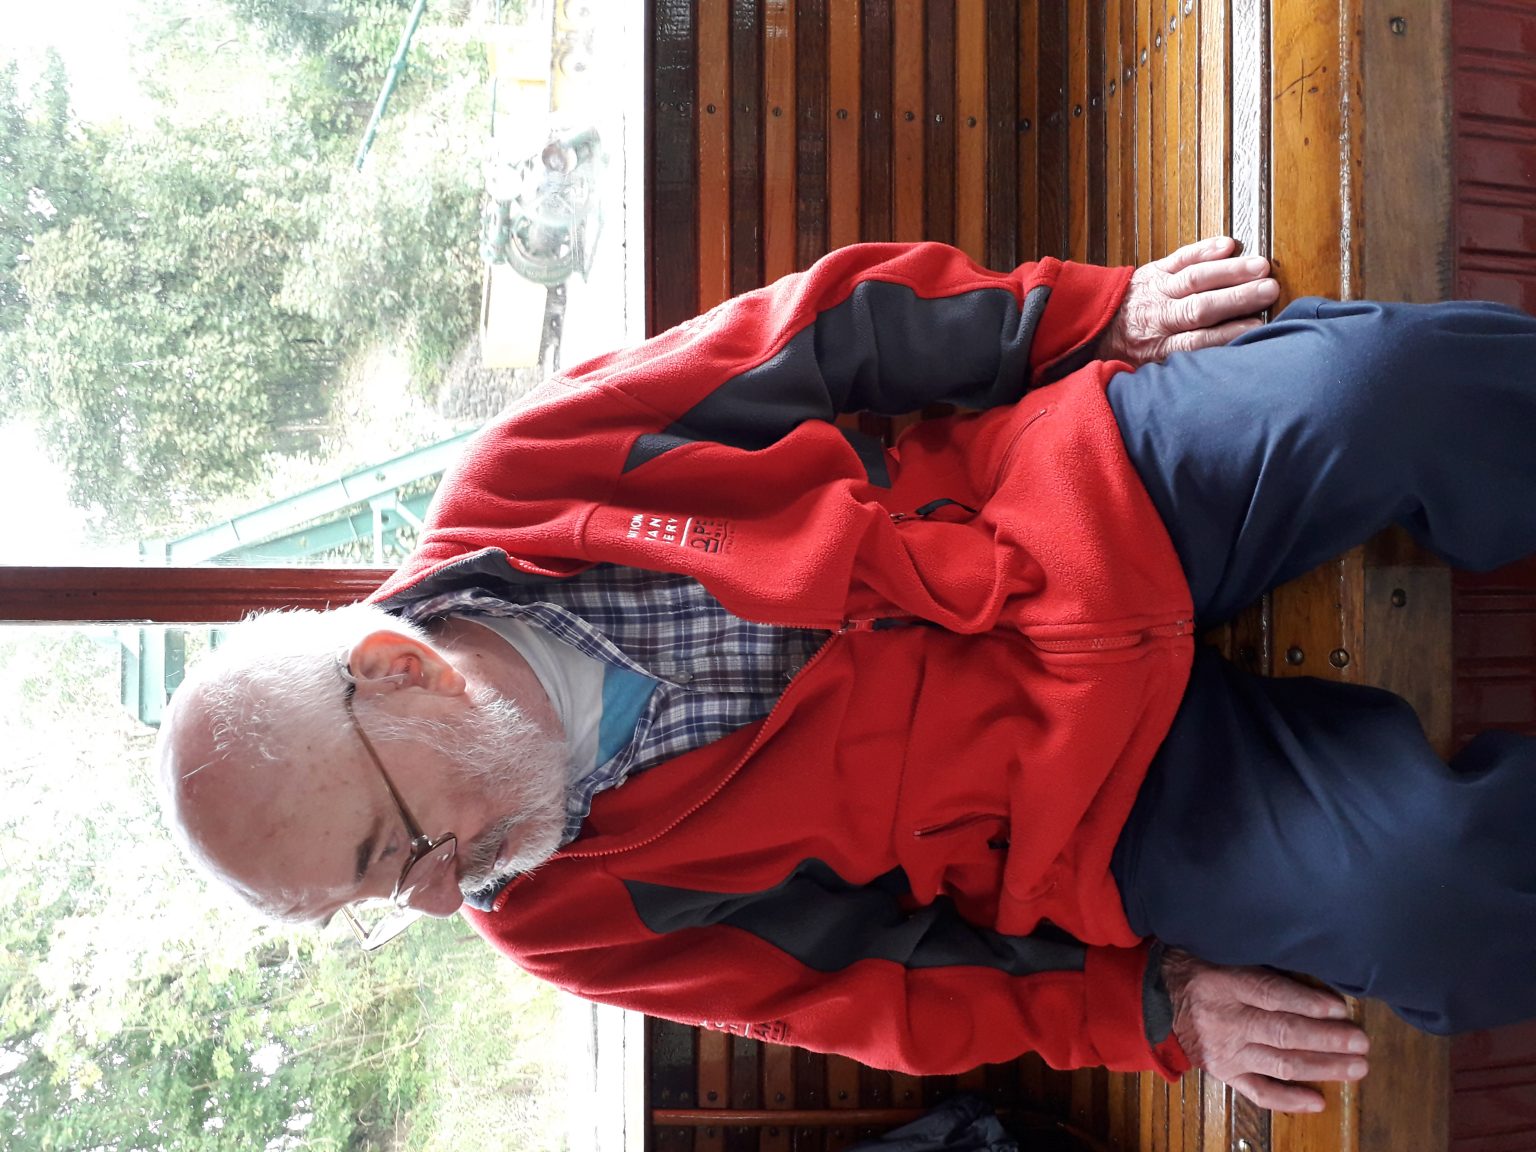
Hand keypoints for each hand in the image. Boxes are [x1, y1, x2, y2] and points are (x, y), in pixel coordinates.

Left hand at [1100, 236, 1279, 367]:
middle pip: (1200, 307)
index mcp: (1155, 348)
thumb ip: (1175, 370)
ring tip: (1261, 266)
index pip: (1196, 341)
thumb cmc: (1127, 352)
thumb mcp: (1146, 372)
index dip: (1227, 333)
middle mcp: (1157, 318)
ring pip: (1195, 279)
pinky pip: (1180, 257)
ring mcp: (1155, 291)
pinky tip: (1228, 244)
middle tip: (1269, 290)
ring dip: (1230, 271)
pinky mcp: (1153, 271)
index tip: (1255, 327)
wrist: (1090, 326)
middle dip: (1237, 298)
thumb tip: (1216, 373)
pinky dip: (1203, 249)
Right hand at [1162, 947, 1369, 1113]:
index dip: (1307, 1002)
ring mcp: (1226, 1052)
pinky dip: (1289, 1100)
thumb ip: (1259, 961)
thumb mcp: (1220, 950)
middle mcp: (1226, 1021)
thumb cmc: (1195, 967)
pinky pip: (1259, 1092)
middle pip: (1283, 1033)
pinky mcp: (1225, 1073)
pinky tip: (1318, 1101)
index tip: (1340, 1008)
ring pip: (1280, 1064)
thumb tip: (1309, 965)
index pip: (1271, 995)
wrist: (1152, 999)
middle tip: (1360, 1042)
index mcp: (1224, 984)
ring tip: (1356, 1068)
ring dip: (1321, 1068)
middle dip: (1326, 1040)